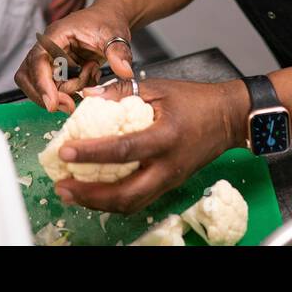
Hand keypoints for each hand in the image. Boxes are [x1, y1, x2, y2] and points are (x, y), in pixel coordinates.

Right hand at [15, 2, 134, 113]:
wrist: (109, 18)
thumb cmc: (107, 22)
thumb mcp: (116, 35)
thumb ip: (119, 53)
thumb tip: (125, 71)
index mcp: (57, 34)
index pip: (38, 60)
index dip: (42, 83)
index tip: (52, 104)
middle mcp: (48, 46)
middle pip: (29, 75)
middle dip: (46, 94)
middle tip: (70, 104)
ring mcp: (50, 58)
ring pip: (40, 84)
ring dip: (61, 93)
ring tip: (87, 83)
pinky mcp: (56, 68)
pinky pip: (54, 87)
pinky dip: (69, 92)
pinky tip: (88, 81)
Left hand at [51, 77, 248, 213]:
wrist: (228, 118)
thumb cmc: (195, 100)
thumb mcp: (158, 88)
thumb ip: (121, 92)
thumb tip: (88, 97)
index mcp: (165, 137)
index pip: (123, 150)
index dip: (92, 153)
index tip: (66, 152)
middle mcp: (167, 166)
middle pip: (126, 194)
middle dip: (90, 195)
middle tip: (63, 186)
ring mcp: (170, 180)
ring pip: (132, 204)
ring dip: (98, 203)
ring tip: (72, 193)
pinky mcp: (170, 185)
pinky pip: (139, 201)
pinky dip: (114, 201)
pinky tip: (95, 193)